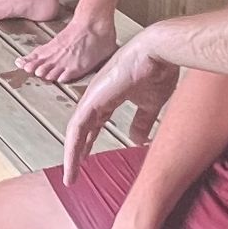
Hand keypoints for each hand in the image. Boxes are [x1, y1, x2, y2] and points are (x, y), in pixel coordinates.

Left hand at [63, 31, 178, 182]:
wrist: (157, 52)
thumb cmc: (157, 72)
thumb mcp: (151, 104)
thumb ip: (142, 121)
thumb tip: (137, 139)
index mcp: (110, 97)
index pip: (95, 123)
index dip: (90, 141)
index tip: (86, 158)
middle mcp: (97, 97)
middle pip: (82, 129)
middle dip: (77, 151)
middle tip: (73, 172)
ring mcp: (92, 97)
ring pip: (76, 131)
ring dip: (72, 154)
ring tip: (70, 176)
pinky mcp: (92, 99)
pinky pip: (77, 128)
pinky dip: (73, 146)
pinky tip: (72, 162)